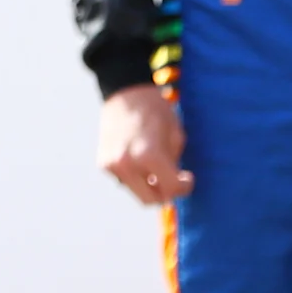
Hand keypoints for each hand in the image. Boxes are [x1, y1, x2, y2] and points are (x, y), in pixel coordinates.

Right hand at [98, 83, 191, 204]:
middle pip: (150, 200)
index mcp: (148, 155)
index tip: (188, 178)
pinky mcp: (103, 164)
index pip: (171, 188)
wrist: (125, 92)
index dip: (184, 187)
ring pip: (136, 192)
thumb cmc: (156, 110)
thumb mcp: (176, 134)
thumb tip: (172, 185)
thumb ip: (174, 164)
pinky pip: (125, 181)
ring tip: (156, 169)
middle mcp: (126, 164)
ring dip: (149, 186)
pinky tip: (140, 160)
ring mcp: (112, 166)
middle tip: (174, 181)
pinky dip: (136, 177)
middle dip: (165, 193)